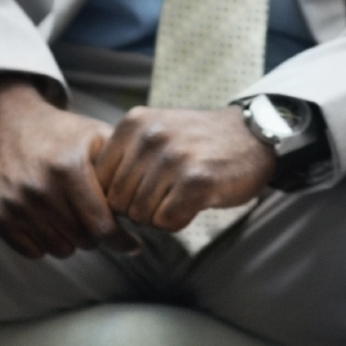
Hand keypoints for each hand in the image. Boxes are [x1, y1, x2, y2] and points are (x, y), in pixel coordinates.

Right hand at [0, 75, 130, 259]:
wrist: (4, 121)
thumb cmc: (59, 132)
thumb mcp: (95, 136)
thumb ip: (125, 164)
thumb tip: (153, 198)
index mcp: (68, 169)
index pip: (102, 227)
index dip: (122, 240)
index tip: (134, 245)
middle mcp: (38, 189)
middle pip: (83, 241)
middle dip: (97, 234)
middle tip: (97, 218)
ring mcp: (14, 204)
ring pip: (59, 249)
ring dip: (72, 239)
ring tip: (73, 216)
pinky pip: (32, 251)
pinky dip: (46, 242)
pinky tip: (51, 221)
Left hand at [92, 106, 275, 231]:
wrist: (254, 135)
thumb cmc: (200, 141)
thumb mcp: (156, 130)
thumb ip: (124, 154)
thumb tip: (92, 196)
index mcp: (133, 123)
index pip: (99, 180)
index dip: (118, 195)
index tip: (141, 191)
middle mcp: (150, 137)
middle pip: (118, 202)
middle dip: (138, 208)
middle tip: (165, 195)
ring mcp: (173, 158)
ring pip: (140, 215)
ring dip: (159, 215)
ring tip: (181, 195)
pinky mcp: (196, 181)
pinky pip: (166, 222)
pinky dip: (179, 221)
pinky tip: (195, 202)